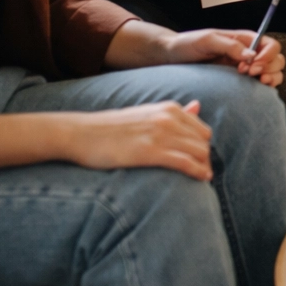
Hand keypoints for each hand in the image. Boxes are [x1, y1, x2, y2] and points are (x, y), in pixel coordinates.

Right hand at [64, 100, 213, 180]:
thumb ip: (173, 113)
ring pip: (199, 151)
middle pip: (204, 142)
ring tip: (202, 178)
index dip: (204, 147)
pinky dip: (198, 171)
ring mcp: (160, 133)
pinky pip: (186, 162)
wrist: (80, 134)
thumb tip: (198, 106)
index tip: (200, 161)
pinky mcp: (150, 151)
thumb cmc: (111, 128)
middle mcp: (169, 118)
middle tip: (202, 173)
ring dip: (204, 166)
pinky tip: (201, 179)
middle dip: (206, 159)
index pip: (202, 130)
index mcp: (169, 109)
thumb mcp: (145, 114)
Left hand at [160, 27, 285, 86]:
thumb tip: (251, 56)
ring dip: (271, 78)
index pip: (271, 45)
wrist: (171, 58)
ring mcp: (246, 69)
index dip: (267, 56)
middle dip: (270, 68)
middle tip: (250, 74)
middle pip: (277, 60)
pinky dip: (264, 89)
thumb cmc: (187, 45)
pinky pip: (260, 86)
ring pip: (274, 73)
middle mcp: (249, 54)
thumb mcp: (207, 39)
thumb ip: (229, 46)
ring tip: (257, 82)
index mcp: (245, 40)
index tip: (252, 65)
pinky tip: (254, 90)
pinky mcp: (239, 83)